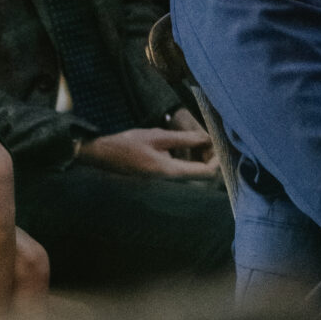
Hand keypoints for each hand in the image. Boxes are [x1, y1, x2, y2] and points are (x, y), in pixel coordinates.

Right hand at [82, 124, 219, 179]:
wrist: (101, 156)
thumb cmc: (127, 144)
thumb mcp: (157, 136)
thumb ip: (183, 139)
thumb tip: (206, 139)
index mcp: (170, 171)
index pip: (205, 172)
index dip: (217, 160)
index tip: (219, 145)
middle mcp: (169, 182)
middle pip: (200, 175)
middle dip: (209, 158)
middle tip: (209, 140)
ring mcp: (163, 182)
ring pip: (190, 174)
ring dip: (198, 159)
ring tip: (198, 140)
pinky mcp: (158, 179)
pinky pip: (180, 172)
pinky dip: (186, 160)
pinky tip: (182, 146)